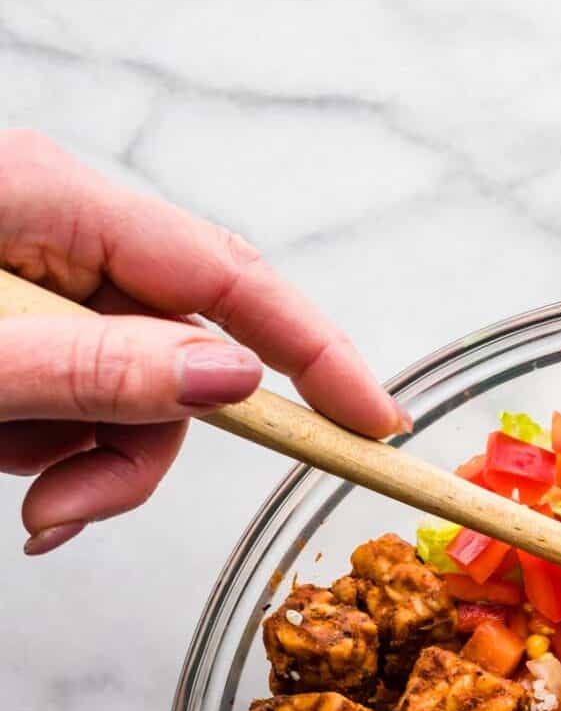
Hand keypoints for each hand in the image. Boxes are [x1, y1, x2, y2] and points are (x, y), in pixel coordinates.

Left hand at [0, 129, 405, 556]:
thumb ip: (96, 370)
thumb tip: (233, 378)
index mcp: (56, 200)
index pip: (228, 276)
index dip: (315, 353)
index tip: (375, 424)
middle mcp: (61, 229)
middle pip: (176, 355)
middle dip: (133, 448)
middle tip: (62, 510)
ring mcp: (40, 274)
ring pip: (130, 393)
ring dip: (81, 462)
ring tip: (18, 493)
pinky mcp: (20, 319)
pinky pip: (81, 398)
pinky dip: (48, 450)